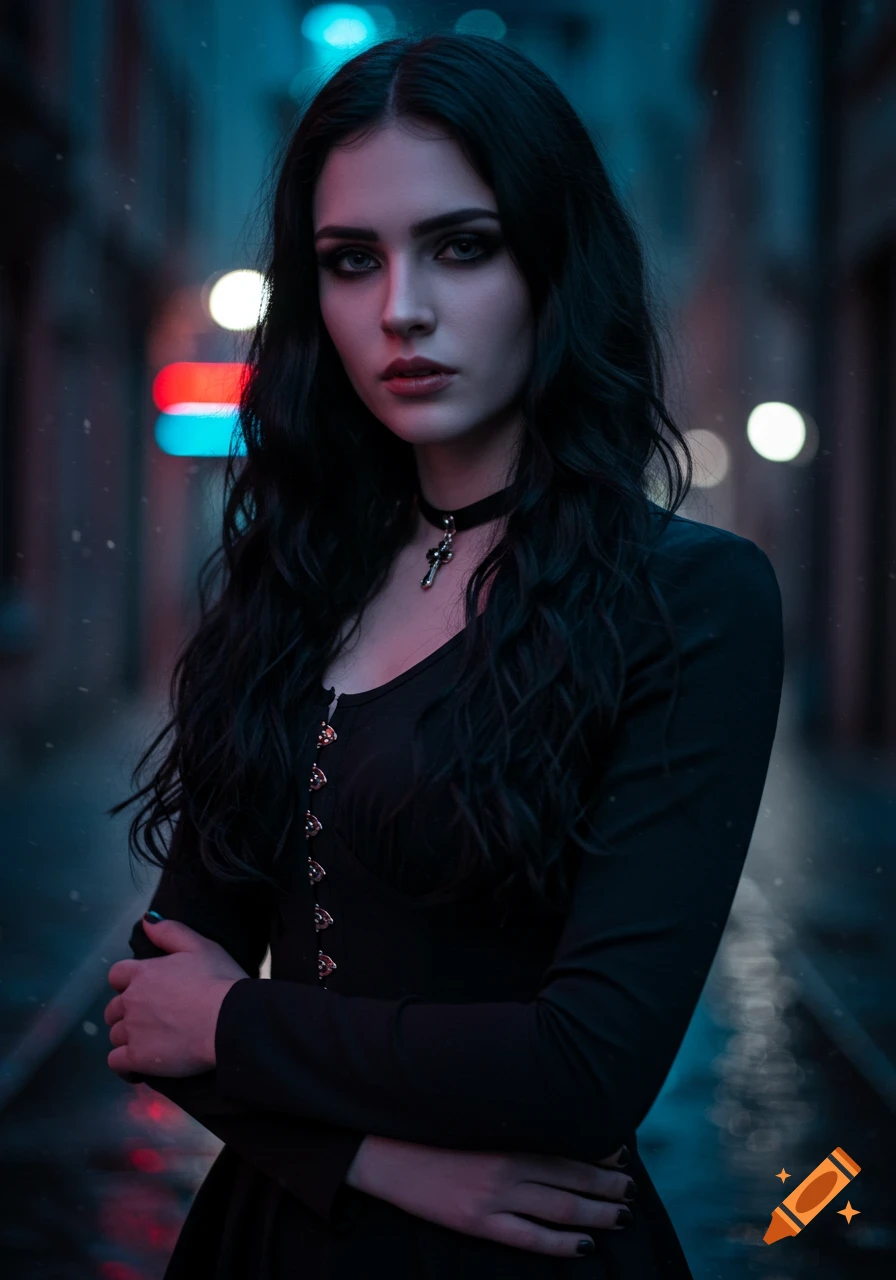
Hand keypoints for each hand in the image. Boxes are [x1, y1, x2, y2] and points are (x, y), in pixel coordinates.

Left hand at [104, 916, 249, 1078]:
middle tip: (150, 1019)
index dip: (127, 983)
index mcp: (144, 973)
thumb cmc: (220, 980)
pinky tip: (139, 1067)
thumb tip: (146, 920)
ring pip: (115, 1035)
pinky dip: (124, 1066)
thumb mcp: (201, 946)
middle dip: (126, 1013)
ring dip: (128, 1038)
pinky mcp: (137, 1057)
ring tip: (151, 1043)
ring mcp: (132, 1030)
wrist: (229, 1020)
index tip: (143, 991)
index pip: (116, 975)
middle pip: (113, 1009)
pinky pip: (116, 1063)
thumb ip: (170, 931)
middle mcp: (131, 1000)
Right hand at [346, 1137, 635, 1256]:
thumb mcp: (473, 1114)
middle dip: (608, 1186)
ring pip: (561, 1209)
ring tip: (622, 1216)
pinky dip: (562, 1244)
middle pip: (573, 1179)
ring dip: (597, 1213)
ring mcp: (493, 1197)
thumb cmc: (431, 1125)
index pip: (567, 1145)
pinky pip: (530, 1239)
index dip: (600, 1154)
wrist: (383, 1150)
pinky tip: (585, 1246)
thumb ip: (513, 1119)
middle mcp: (507, 1164)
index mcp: (507, 1132)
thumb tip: (553, 1122)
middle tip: (632, 1190)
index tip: (624, 1156)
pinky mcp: (477, 1222)